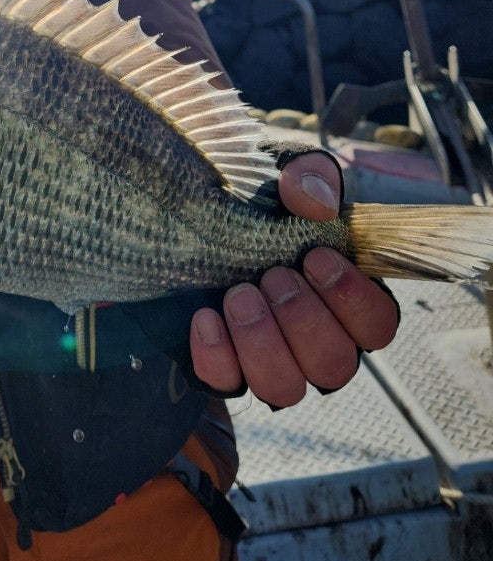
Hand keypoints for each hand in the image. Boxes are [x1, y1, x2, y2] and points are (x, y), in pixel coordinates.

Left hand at [188, 151, 399, 407]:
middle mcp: (313, 340)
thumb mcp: (282, 170)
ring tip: (239, 295)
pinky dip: (216, 354)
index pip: (377, 325)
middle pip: (335, 365)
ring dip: (263, 343)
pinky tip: (205, 316)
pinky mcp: (223, 367)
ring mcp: (268, 360)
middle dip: (303, 319)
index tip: (316, 258)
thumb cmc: (252, 194)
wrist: (183, 208)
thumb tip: (316, 201)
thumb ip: (308, 175)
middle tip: (273, 275)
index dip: (353, 300)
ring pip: (285, 389)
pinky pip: (227, 383)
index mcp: (343, 297)